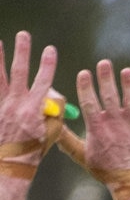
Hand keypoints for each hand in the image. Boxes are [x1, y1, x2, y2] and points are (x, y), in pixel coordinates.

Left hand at [0, 33, 57, 157]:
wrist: (8, 165)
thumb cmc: (32, 151)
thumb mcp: (50, 135)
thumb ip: (55, 113)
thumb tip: (54, 94)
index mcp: (33, 111)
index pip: (44, 82)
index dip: (48, 65)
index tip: (51, 50)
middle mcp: (16, 105)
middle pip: (19, 72)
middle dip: (22, 52)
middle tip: (23, 35)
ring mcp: (1, 105)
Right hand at [76, 59, 129, 181]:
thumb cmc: (106, 170)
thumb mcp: (83, 156)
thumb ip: (67, 140)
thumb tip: (52, 126)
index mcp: (98, 128)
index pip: (89, 102)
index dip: (86, 87)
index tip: (84, 73)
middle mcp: (115, 123)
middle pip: (110, 96)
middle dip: (106, 78)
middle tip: (104, 63)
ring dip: (129, 84)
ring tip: (127, 72)